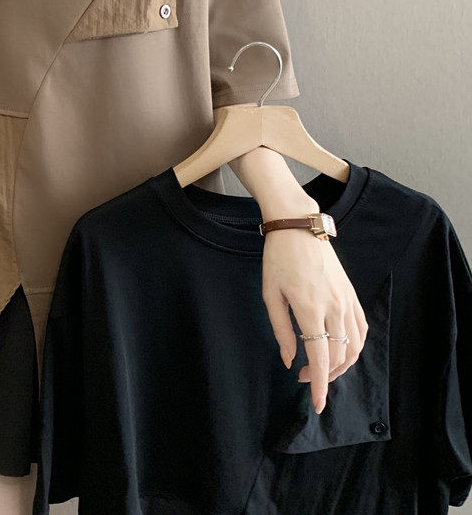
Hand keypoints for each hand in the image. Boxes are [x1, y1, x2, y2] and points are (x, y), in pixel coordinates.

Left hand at [260, 197, 368, 413]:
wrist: (298, 227)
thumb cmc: (278, 258)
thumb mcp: (270, 293)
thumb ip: (281, 330)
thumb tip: (290, 360)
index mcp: (309, 308)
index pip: (320, 357)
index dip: (320, 384)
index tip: (318, 404)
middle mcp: (334, 307)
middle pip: (339, 356)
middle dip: (325, 376)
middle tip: (305, 378)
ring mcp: (347, 300)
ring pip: (355, 346)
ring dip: (342, 365)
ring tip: (322, 369)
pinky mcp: (352, 294)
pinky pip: (361, 328)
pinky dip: (355, 346)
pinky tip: (342, 351)